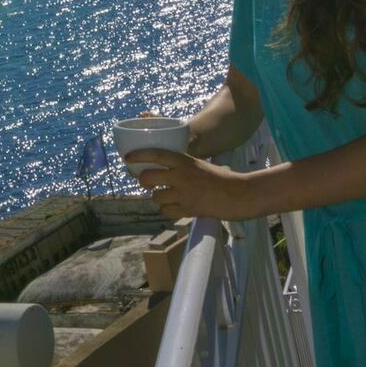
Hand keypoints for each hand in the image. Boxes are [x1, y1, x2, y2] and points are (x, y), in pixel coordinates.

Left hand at [128, 149, 252, 221]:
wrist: (238, 194)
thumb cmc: (220, 178)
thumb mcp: (199, 164)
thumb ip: (182, 166)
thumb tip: (164, 168)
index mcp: (184, 160)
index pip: (155, 154)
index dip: (139, 155)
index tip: (127, 158)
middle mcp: (181, 176)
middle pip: (149, 178)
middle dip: (144, 181)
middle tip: (147, 182)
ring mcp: (184, 194)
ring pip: (156, 197)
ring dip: (158, 198)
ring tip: (164, 196)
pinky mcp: (188, 210)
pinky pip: (167, 212)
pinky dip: (167, 211)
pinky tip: (173, 208)